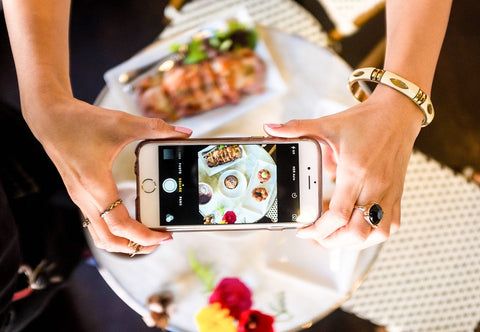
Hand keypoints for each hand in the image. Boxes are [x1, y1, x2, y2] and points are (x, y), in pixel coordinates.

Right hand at [25, 97, 191, 254]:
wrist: (49, 117)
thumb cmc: (80, 121)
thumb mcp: (122, 123)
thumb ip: (154, 129)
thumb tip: (183, 133)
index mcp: (96, 186)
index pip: (122, 226)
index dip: (145, 236)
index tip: (166, 236)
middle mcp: (86, 197)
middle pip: (110, 240)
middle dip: (136, 246)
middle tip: (159, 240)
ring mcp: (80, 198)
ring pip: (100, 235)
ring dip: (123, 241)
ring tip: (146, 236)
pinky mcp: (80, 194)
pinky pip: (96, 223)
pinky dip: (113, 229)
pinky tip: (129, 218)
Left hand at [264, 86, 422, 248]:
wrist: (398, 113)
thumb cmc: (365, 120)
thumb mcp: (328, 124)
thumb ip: (298, 129)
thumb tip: (269, 128)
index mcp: (356, 171)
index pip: (338, 214)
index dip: (318, 229)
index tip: (304, 231)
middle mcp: (375, 186)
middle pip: (357, 231)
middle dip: (332, 240)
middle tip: (316, 237)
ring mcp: (390, 192)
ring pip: (377, 233)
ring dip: (354, 241)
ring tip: (335, 235)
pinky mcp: (398, 193)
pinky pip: (392, 224)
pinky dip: (374, 233)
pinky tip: (359, 226)